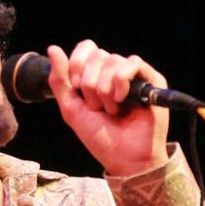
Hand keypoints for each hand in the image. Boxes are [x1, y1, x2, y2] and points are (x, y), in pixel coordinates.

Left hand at [45, 41, 169, 176]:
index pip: (87, 48)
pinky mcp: (152, 80)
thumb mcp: (71, 109)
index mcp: (97, 75)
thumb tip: (53, 48)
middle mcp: (116, 72)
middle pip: (97, 56)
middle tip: (98, 108)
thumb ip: (60, 80)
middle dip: (90, 85)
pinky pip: (133, 63)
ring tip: (112, 110)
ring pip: (113, 61)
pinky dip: (121, 82)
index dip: (78, 64)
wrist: (124, 157)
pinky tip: (122, 100)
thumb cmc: (100, 138)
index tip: (77, 88)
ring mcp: (134, 76)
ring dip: (105, 90)